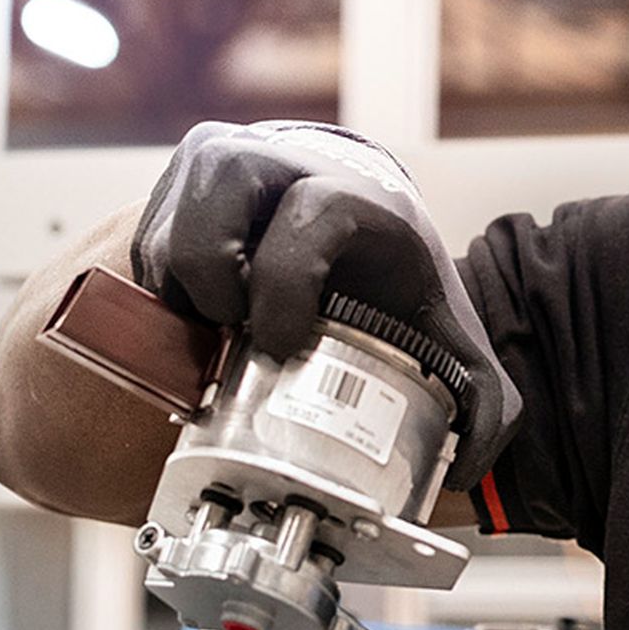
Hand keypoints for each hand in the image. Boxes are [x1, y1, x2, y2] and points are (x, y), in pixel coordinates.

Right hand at [131, 121, 520, 486]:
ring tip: (219, 333)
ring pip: (169, 232)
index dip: (285, 281)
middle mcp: (282, 163)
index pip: (311, 215)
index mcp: (356, 194)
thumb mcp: (446, 326)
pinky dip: (163, 291)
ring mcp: (222, 162)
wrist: (353, 203)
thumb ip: (481, 397)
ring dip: (183, 297)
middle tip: (237, 339)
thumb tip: (465, 466)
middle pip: (218, 204)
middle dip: (217, 287)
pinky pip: (147, 246)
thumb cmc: (392, 271)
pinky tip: (200, 316)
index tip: (279, 343)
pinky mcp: (178, 180)